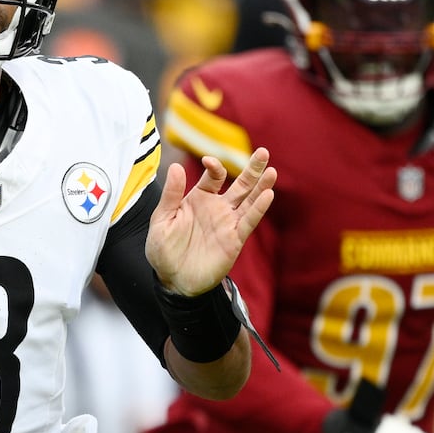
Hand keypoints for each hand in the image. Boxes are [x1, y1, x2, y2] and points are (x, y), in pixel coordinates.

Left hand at [146, 148, 275, 296]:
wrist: (173, 280)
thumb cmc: (163, 250)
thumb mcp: (161, 219)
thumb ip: (170, 194)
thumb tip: (175, 165)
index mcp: (199, 198)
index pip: (214, 176)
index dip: (214, 166)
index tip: (208, 162)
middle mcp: (217, 208)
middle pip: (240, 184)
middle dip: (252, 169)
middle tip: (263, 152)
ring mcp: (227, 223)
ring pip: (249, 200)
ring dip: (261, 186)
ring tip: (271, 171)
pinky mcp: (234, 239)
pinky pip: (248, 221)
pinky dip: (258, 209)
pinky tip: (267, 195)